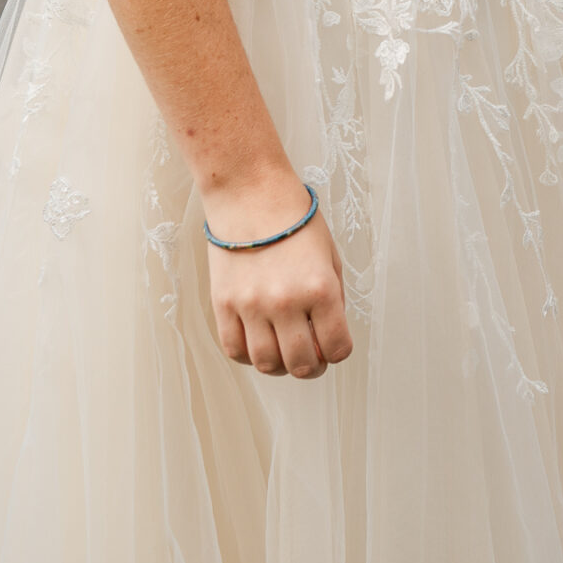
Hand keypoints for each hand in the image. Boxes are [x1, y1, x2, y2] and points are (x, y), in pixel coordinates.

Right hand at [203, 175, 353, 379]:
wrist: (252, 195)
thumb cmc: (296, 222)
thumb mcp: (330, 256)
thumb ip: (333, 298)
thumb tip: (329, 335)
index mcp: (320, 288)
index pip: (337, 347)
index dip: (339, 353)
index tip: (334, 347)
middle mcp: (286, 302)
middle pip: (301, 365)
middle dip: (312, 367)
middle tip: (311, 358)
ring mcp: (251, 305)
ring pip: (267, 364)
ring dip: (280, 366)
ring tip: (284, 353)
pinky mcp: (223, 304)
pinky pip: (234, 350)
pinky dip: (248, 356)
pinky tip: (258, 342)